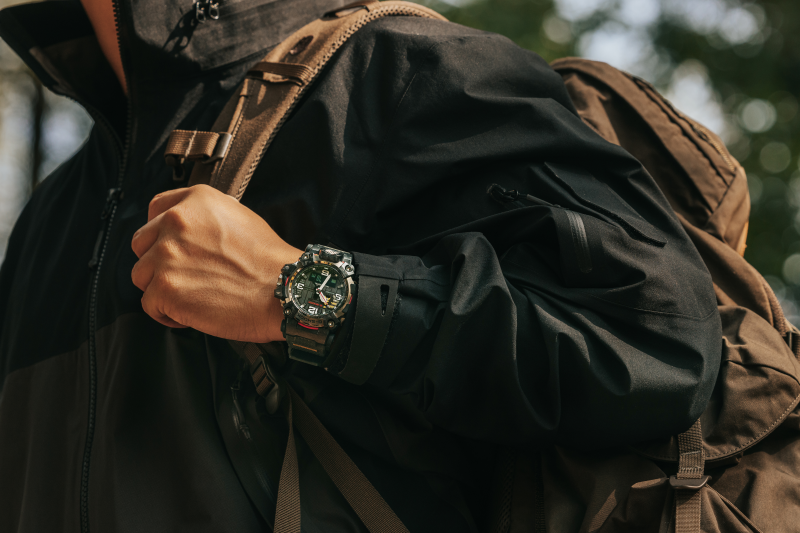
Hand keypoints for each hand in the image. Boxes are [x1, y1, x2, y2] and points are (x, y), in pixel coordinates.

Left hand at [131, 185, 301, 341]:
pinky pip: (150, 305)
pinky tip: (192, 313)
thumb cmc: (268, 261)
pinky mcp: (165, 288)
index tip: (168, 245)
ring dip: (162, 288)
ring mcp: (167, 256)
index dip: (160, 231)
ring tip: (192, 297)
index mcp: (196, 201)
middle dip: (158, 262)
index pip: (156, 209)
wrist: (282, 289)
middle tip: (186, 277)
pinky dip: (168, 314)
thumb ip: (206, 217)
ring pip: (142, 275)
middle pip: (142, 244)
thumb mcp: (239, 218)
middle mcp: (176, 222)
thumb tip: (189, 229)